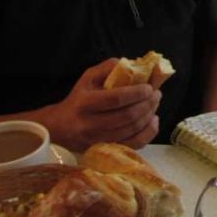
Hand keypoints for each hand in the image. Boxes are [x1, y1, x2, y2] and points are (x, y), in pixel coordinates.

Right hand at [43, 58, 160, 151]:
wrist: (59, 127)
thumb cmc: (78, 99)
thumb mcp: (88, 78)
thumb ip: (108, 68)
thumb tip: (132, 65)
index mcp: (85, 103)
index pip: (116, 99)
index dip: (136, 93)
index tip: (149, 87)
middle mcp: (90, 124)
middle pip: (127, 116)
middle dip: (147, 104)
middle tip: (157, 94)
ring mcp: (97, 141)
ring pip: (132, 131)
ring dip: (149, 116)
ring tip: (155, 104)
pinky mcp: (105, 151)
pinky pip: (133, 145)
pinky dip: (148, 133)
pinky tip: (153, 121)